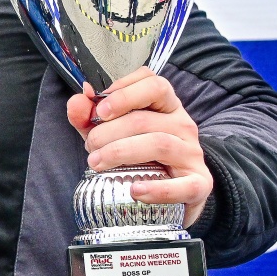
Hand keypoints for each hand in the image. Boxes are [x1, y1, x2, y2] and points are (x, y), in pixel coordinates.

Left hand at [66, 66, 211, 224]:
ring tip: (97, 163)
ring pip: (159, 144)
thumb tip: (77, 100)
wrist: (172, 191)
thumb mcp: (108, 132)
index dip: (124, 91)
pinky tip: (135, 190)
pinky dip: (157, 189)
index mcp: (165, 107)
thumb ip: (88, 116)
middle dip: (107, 131)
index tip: (99, 109)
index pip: (154, 84)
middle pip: (145, 118)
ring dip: (120, 152)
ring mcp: (192, 154)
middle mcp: (182, 125)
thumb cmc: (138, 156)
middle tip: (90, 146)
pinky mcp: (199, 184)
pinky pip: (183, 186)